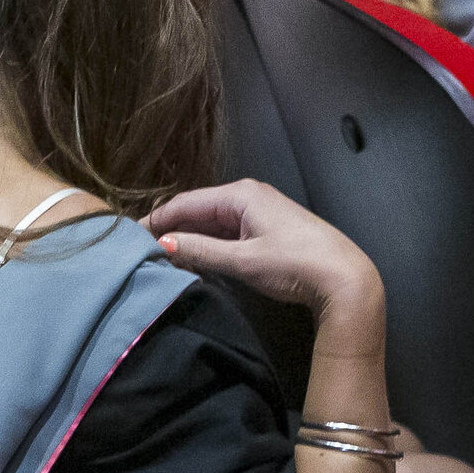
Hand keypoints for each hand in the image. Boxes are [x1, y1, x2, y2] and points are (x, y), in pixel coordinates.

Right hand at [150, 179, 385, 342]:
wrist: (343, 278)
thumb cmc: (294, 265)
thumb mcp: (243, 261)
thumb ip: (200, 252)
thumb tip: (162, 245)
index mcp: (240, 194)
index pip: (185, 202)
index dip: (156, 220)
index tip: (130, 238)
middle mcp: (247, 196)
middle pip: (197, 210)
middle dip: (170, 229)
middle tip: (140, 251)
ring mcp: (258, 213)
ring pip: (211, 223)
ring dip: (188, 239)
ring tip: (159, 258)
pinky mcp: (266, 230)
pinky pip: (227, 233)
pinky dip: (208, 245)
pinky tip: (192, 261)